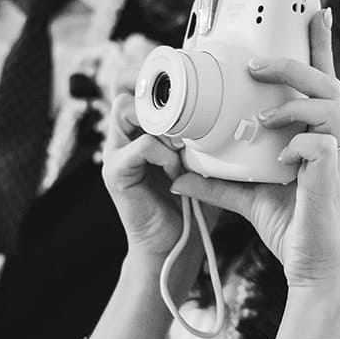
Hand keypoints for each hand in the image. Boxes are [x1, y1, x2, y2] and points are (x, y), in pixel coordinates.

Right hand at [102, 91, 189, 259]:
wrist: (173, 246)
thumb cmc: (188, 207)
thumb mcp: (199, 164)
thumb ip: (200, 139)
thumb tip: (224, 113)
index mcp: (137, 135)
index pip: (136, 92)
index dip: (158, 92)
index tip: (189, 107)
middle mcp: (121, 141)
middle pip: (126, 95)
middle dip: (158, 106)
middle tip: (183, 130)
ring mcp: (114, 155)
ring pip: (126, 110)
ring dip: (160, 126)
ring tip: (179, 149)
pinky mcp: (115, 173)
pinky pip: (141, 146)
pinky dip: (163, 155)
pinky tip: (174, 172)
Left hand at [170, 9, 339, 286]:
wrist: (311, 268)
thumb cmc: (292, 227)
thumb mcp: (248, 197)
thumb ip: (218, 181)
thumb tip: (178, 173)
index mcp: (314, 134)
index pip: (318, 80)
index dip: (318, 44)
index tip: (315, 11)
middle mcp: (328, 139)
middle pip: (327, 80)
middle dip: (294, 62)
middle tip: (256, 63)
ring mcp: (333, 157)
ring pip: (330, 104)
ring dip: (292, 102)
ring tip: (263, 116)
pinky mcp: (330, 179)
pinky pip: (320, 145)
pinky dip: (298, 143)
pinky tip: (282, 156)